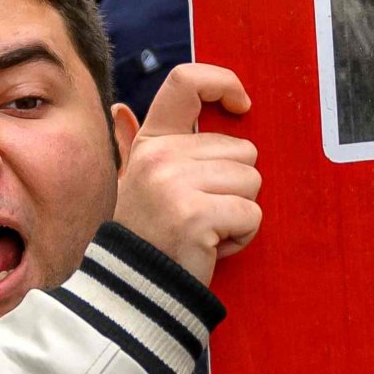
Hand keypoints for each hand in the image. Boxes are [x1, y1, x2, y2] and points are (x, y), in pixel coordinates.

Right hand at [117, 64, 260, 280]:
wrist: (134, 291)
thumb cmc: (150, 235)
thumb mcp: (140, 182)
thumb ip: (142, 145)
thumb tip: (120, 109)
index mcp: (151, 141)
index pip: (187, 82)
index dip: (223, 82)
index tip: (242, 105)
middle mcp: (159, 156)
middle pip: (243, 149)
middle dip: (235, 186)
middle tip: (202, 213)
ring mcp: (174, 184)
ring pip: (252, 181)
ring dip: (239, 212)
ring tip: (206, 230)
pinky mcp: (195, 216)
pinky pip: (251, 214)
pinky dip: (242, 236)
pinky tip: (212, 246)